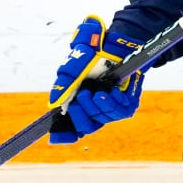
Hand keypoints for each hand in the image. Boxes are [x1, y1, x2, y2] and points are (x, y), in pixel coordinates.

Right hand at [48, 16, 144, 143]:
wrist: (116, 43)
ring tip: (96, 92)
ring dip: (97, 106)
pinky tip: (110, 92)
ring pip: (102, 119)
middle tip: (81, 96)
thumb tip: (54, 103)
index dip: (64, 135)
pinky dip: (112, 102)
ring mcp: (111, 108)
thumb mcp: (72, 66)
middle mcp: (95, 109)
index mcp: (80, 104)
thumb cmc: (93, 55)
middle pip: (86, 127)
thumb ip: (63, 84)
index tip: (55, 138)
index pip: (72, 127)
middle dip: (81, 114)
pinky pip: (119, 112)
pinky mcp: (127, 105)